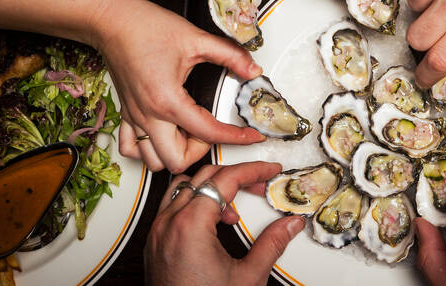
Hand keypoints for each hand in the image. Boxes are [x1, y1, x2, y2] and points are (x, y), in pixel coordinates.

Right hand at [91, 0, 264, 172]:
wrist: (111, 20)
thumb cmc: (146, 26)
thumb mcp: (196, 38)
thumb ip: (230, 55)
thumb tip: (252, 69)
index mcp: (168, 99)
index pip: (208, 132)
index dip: (236, 137)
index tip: (251, 136)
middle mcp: (148, 114)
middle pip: (177, 160)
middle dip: (200, 150)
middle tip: (212, 129)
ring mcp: (134, 117)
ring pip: (152, 161)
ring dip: (174, 153)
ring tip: (189, 132)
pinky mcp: (126, 113)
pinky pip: (131, 148)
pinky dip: (148, 150)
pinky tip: (164, 134)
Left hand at [146, 161, 304, 285]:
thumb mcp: (248, 277)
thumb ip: (272, 244)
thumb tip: (291, 225)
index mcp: (190, 227)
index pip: (225, 179)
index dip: (253, 170)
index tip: (269, 171)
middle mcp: (168, 224)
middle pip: (203, 176)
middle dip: (236, 176)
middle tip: (259, 186)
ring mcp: (157, 233)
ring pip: (183, 187)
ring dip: (210, 189)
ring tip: (233, 208)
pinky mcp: (154, 244)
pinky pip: (171, 207)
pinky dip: (193, 204)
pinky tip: (212, 223)